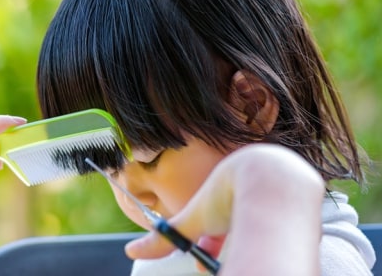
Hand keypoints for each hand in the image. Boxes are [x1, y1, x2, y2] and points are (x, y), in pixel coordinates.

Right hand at [125, 144, 323, 275]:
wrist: (275, 182)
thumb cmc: (232, 195)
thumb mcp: (196, 220)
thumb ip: (166, 237)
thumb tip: (131, 251)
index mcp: (228, 175)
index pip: (216, 212)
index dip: (208, 237)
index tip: (206, 254)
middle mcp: (254, 178)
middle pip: (238, 217)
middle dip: (227, 243)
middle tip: (222, 261)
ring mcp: (281, 185)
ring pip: (262, 219)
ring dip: (250, 238)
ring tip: (248, 252)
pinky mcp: (304, 195)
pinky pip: (287, 218)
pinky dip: (275, 233)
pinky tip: (272, 240)